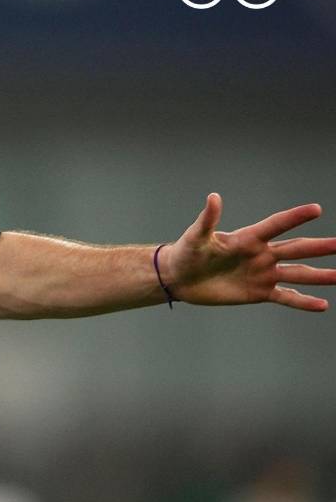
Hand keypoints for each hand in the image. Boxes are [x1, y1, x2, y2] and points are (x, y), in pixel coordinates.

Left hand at [163, 194, 335, 310]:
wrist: (180, 278)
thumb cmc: (187, 252)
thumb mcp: (196, 236)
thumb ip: (207, 220)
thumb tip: (213, 197)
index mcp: (248, 238)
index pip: (277, 225)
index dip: (295, 218)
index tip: (316, 209)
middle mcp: (262, 255)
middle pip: (296, 249)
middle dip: (320, 247)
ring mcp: (263, 274)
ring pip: (298, 274)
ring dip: (320, 275)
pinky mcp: (259, 292)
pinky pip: (286, 297)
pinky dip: (303, 302)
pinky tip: (322, 305)